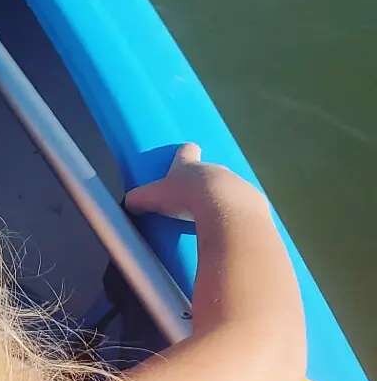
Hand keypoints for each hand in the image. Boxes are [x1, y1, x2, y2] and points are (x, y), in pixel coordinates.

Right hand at [125, 143, 260, 221]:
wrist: (226, 211)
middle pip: (208, 172)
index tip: (187, 152)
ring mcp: (237, 184)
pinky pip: (244, 207)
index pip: (186, 152)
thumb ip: (138, 199)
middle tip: (193, 201)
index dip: (185, 153)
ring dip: (222, 200)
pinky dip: (237, 215)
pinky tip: (231, 228)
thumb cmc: (186, 199)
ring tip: (213, 219)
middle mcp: (215, 170)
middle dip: (202, 184)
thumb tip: (128, 203)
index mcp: (190, 166)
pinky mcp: (253, 201)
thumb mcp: (154, 198)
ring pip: (229, 189)